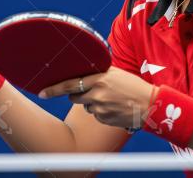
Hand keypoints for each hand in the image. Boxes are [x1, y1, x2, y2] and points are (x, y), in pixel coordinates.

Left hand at [39, 67, 158, 128]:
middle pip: (74, 97)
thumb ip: (97, 73)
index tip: (41, 93)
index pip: (69, 85)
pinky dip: (102, 112)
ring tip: (110, 99)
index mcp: (99, 79)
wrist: (151, 104)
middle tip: (93, 91)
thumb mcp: (115, 73)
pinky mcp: (104, 119)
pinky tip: (114, 107)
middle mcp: (97, 94)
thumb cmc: (133, 86)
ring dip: (92, 103)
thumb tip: (80, 73)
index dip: (53, 90)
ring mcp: (100, 109)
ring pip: (86, 106)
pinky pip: (96, 115)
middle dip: (78, 95)